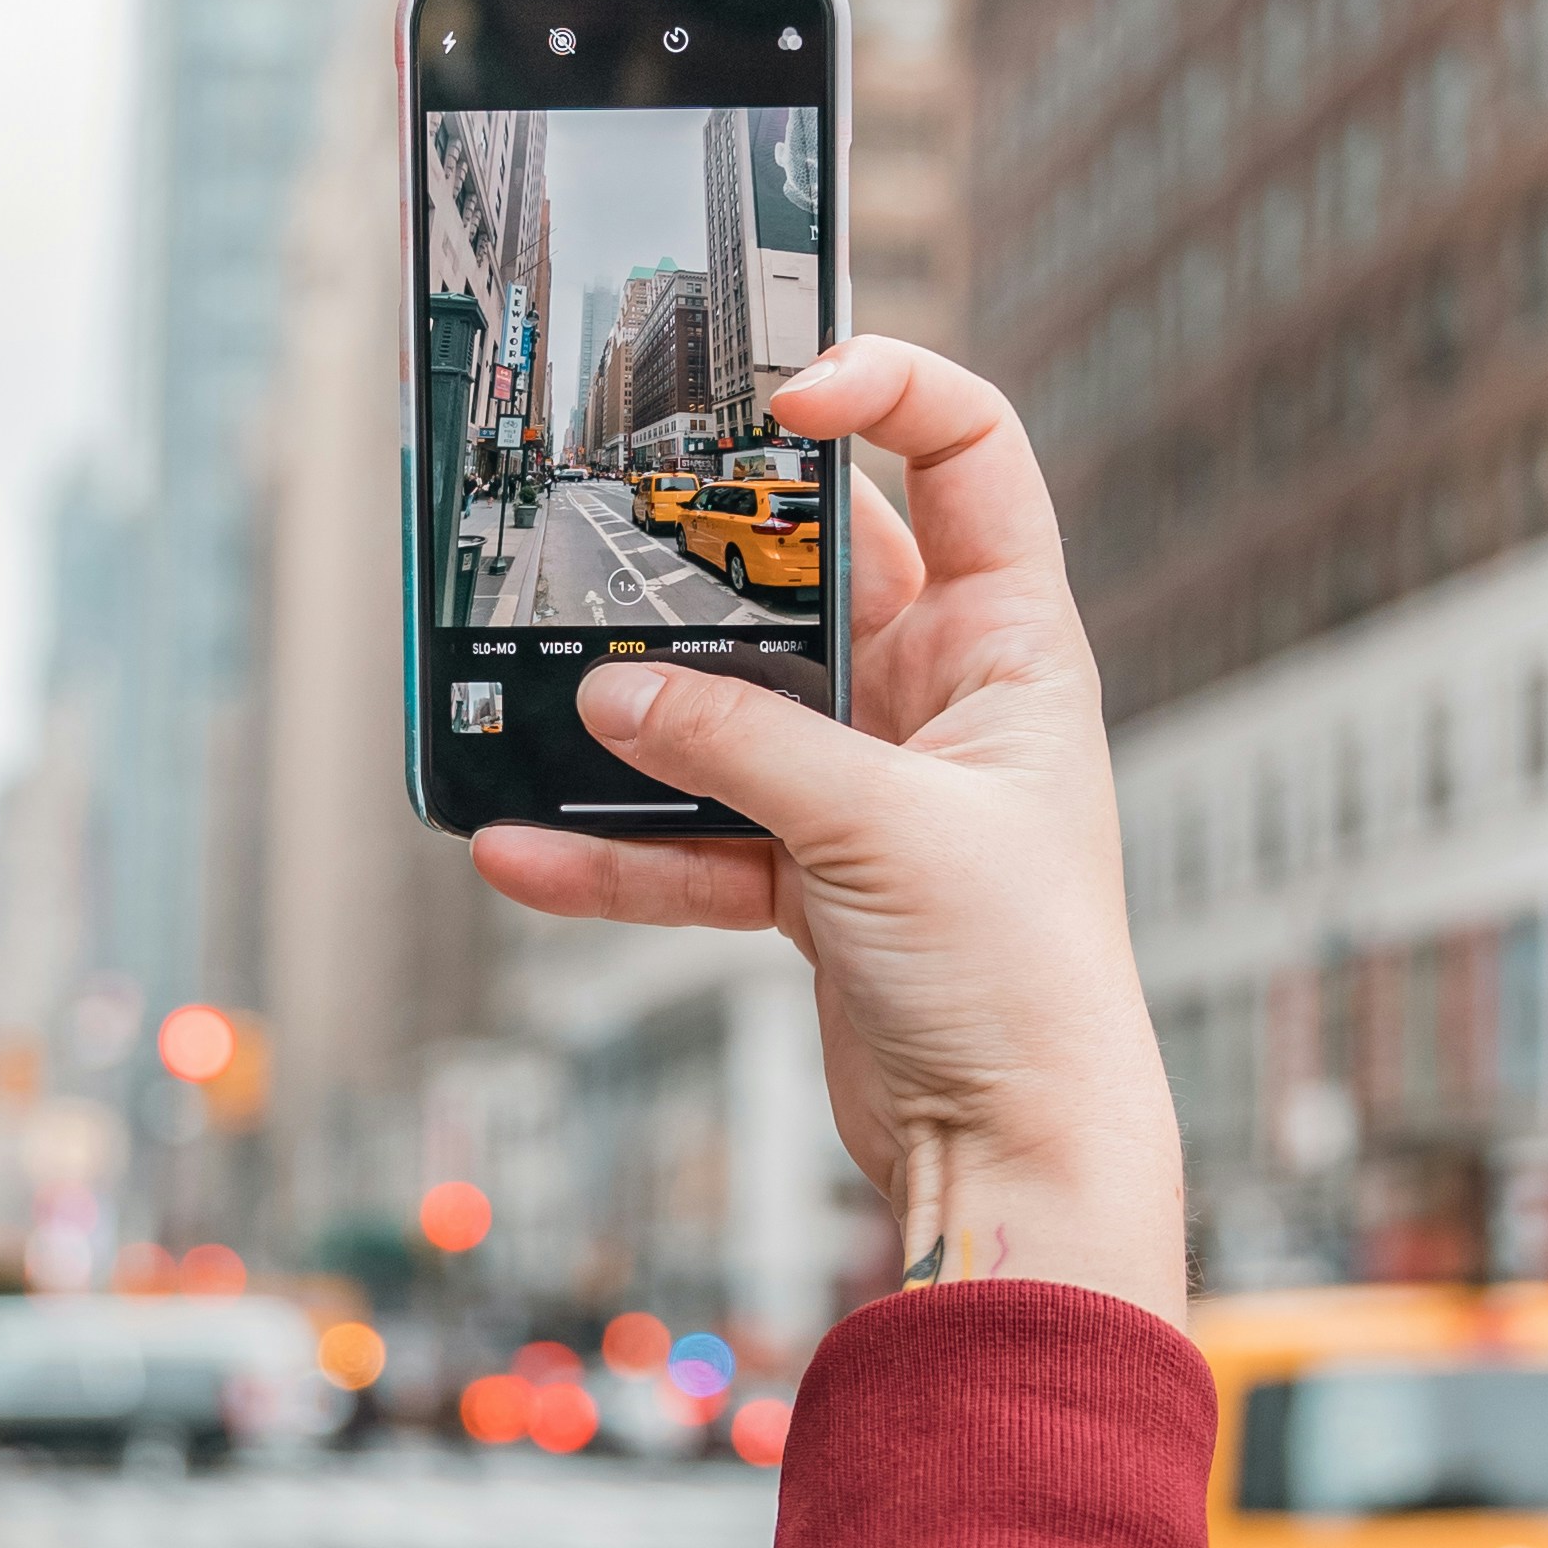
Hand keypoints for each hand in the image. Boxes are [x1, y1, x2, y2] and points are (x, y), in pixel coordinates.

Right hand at [470, 337, 1187, 1322]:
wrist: (1018, 1154)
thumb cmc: (1022, 981)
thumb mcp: (880, 833)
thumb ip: (742, 750)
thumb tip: (610, 698)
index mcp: (1010, 642)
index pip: (966, 453)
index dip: (888, 393)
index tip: (783, 394)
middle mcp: (941, 694)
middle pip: (813, 572)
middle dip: (709, 554)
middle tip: (616, 515)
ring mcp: (868, 784)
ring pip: (731, 708)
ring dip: (641, 716)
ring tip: (543, 698)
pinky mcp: (809, 875)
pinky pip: (692, 835)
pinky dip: (615, 849)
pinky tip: (525, 851)